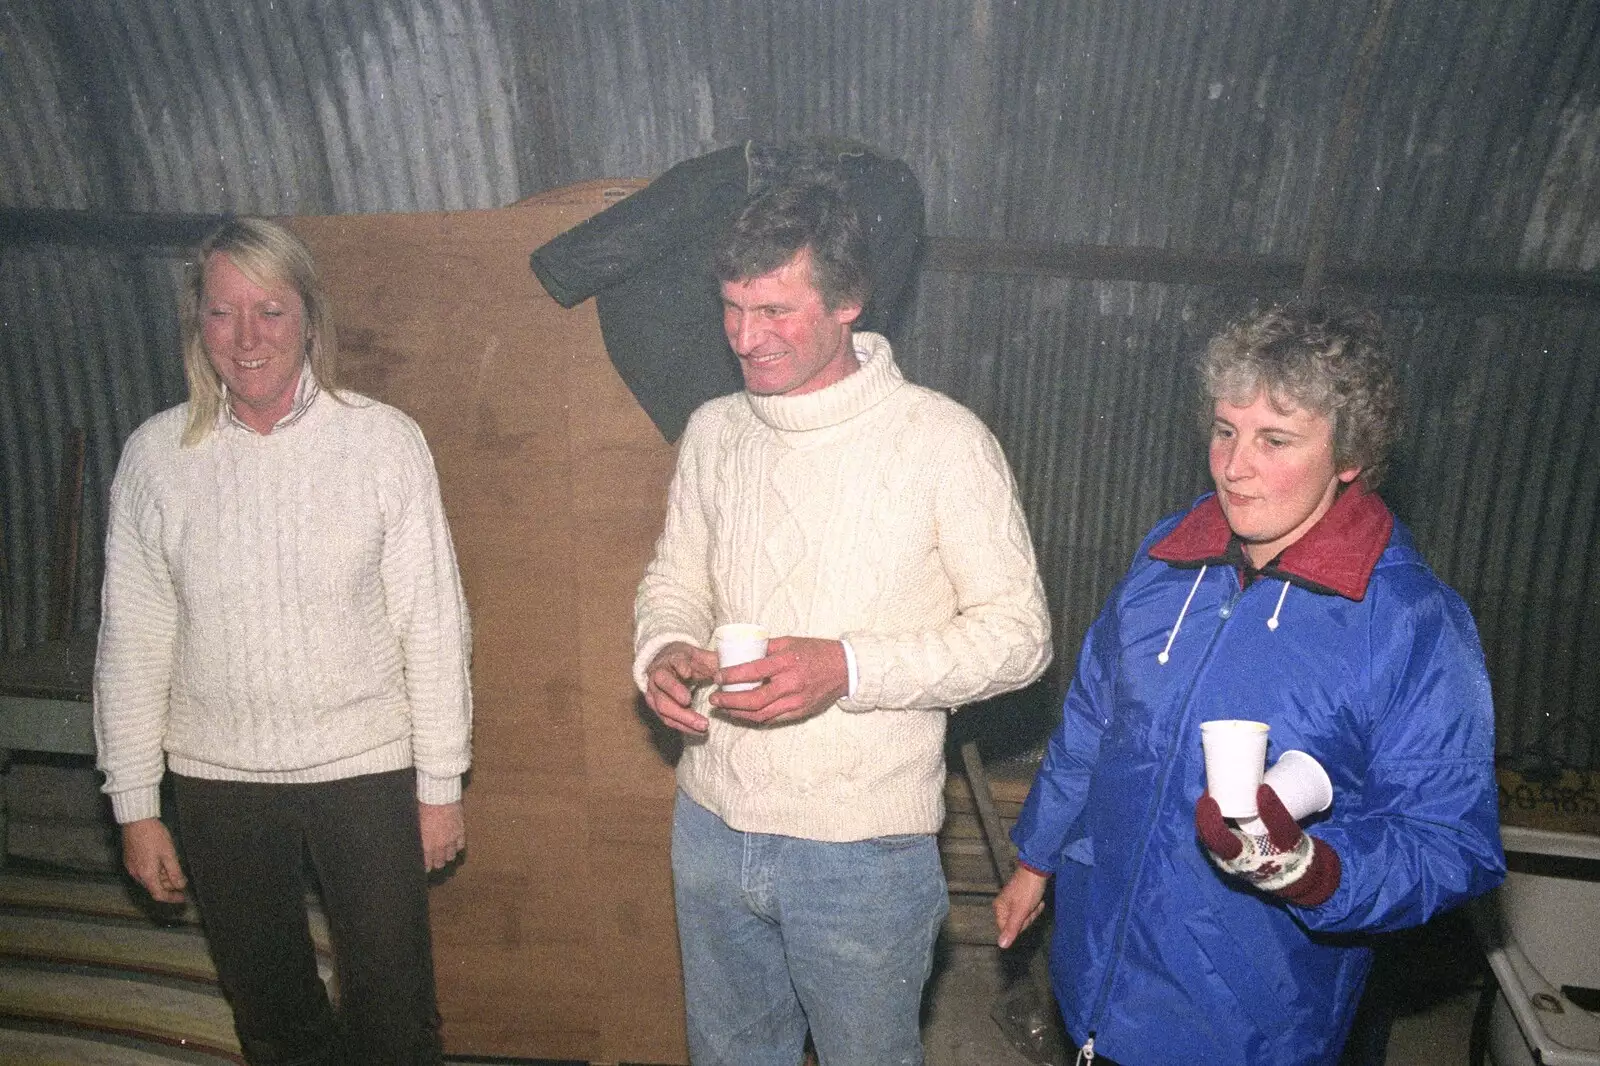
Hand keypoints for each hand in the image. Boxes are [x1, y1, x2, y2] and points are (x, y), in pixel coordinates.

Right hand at [121, 818, 187, 903]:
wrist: (136, 820)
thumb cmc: (154, 835)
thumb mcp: (169, 853)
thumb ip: (175, 872)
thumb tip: (181, 886)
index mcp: (146, 874)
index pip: (159, 894)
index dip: (172, 898)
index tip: (182, 897)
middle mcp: (136, 874)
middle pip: (154, 887)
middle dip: (169, 885)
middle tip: (182, 878)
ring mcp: (131, 867)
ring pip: (149, 879)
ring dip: (162, 877)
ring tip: (173, 866)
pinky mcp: (129, 860)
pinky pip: (143, 871)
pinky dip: (154, 871)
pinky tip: (162, 860)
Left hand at [419, 800, 465, 871]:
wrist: (440, 797)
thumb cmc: (424, 807)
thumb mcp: (416, 823)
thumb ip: (419, 837)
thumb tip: (418, 843)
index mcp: (426, 844)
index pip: (427, 862)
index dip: (427, 867)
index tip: (426, 868)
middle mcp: (439, 845)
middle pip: (440, 862)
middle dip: (437, 863)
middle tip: (436, 862)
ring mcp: (451, 839)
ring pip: (451, 856)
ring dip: (447, 856)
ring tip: (446, 855)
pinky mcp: (460, 831)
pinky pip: (460, 845)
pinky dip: (457, 847)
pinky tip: (455, 846)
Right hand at [644, 641, 717, 733]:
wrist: (667, 665)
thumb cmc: (688, 661)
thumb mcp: (701, 656)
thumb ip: (714, 662)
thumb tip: (732, 669)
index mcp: (672, 658)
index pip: (674, 660)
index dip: (680, 665)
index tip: (687, 673)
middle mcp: (658, 674)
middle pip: (663, 685)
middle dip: (677, 695)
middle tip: (691, 703)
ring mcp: (653, 691)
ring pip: (663, 706)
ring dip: (682, 718)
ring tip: (703, 726)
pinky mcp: (655, 706)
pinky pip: (667, 719)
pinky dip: (683, 726)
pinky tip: (698, 732)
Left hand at [710, 636, 847, 725]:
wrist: (844, 669)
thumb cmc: (815, 652)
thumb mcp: (790, 642)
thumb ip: (766, 648)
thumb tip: (739, 652)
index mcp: (786, 662)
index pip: (753, 671)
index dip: (731, 676)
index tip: (717, 676)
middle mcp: (791, 684)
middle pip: (754, 700)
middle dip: (730, 701)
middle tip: (714, 699)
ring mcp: (796, 701)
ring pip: (761, 714)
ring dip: (738, 713)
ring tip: (723, 708)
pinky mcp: (799, 712)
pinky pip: (772, 719)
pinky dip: (754, 718)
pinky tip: (742, 714)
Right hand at [994, 865, 1047, 947]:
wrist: (1037, 869)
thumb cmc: (1028, 890)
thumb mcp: (1020, 911)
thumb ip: (1011, 929)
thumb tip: (1001, 945)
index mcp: (999, 909)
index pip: (1009, 930)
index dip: (1021, 924)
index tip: (1025, 913)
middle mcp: (1003, 905)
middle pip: (1017, 924)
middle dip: (1028, 917)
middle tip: (1030, 906)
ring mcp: (1012, 901)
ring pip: (1024, 917)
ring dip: (1033, 911)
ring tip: (1035, 900)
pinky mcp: (1020, 898)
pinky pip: (1028, 909)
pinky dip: (1035, 906)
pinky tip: (1037, 899)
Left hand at [1196, 784, 1340, 906]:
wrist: (1297, 874)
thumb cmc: (1291, 857)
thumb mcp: (1288, 837)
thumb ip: (1277, 814)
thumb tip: (1262, 787)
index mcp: (1237, 858)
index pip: (1213, 838)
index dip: (1207, 817)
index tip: (1208, 797)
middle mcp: (1226, 857)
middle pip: (1206, 831)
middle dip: (1206, 808)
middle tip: (1213, 785)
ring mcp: (1227, 854)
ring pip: (1209, 831)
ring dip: (1209, 811)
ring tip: (1216, 789)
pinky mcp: (1232, 848)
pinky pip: (1216, 831)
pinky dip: (1216, 816)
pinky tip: (1220, 801)